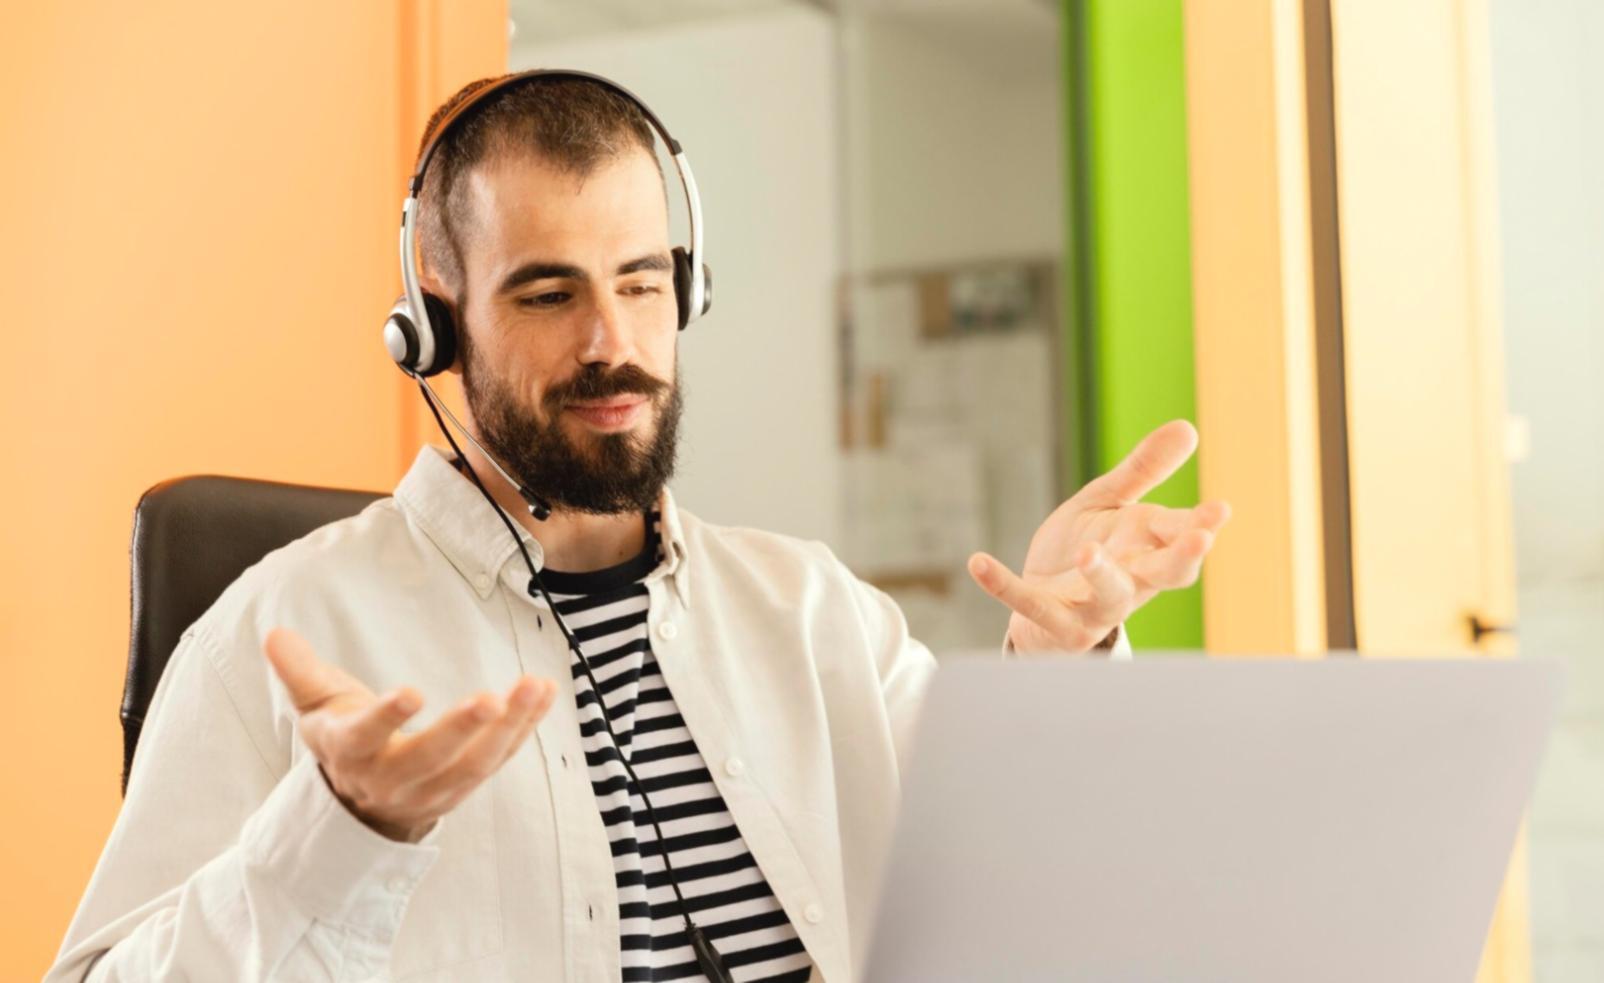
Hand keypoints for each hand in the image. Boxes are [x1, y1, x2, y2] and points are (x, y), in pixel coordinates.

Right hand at [263, 627, 555, 841]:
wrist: (362, 803)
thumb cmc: (345, 738)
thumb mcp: (317, 706)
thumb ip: (299, 671)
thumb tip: (274, 634)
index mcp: (351, 752)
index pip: (365, 738)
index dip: (386, 718)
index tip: (411, 693)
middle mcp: (392, 779)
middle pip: (429, 760)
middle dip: (461, 731)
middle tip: (490, 699)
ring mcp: (432, 790)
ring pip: (474, 765)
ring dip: (509, 727)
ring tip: (534, 687)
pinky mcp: (465, 787)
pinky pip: (500, 759)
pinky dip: (525, 727)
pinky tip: (545, 692)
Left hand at [966, 420, 1230, 653]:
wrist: (1040, 601)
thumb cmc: (1086, 549)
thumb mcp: (1109, 504)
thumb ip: (1142, 470)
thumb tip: (1187, 427)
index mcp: (1147, 548)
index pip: (1181, 536)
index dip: (1200, 526)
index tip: (1219, 510)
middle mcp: (1130, 581)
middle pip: (1165, 574)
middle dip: (1182, 558)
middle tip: (1200, 540)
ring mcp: (1094, 607)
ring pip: (1108, 597)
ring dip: (1102, 575)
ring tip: (1090, 552)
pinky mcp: (1054, 623)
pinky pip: (1030, 605)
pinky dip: (1004, 586)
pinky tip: (978, 562)